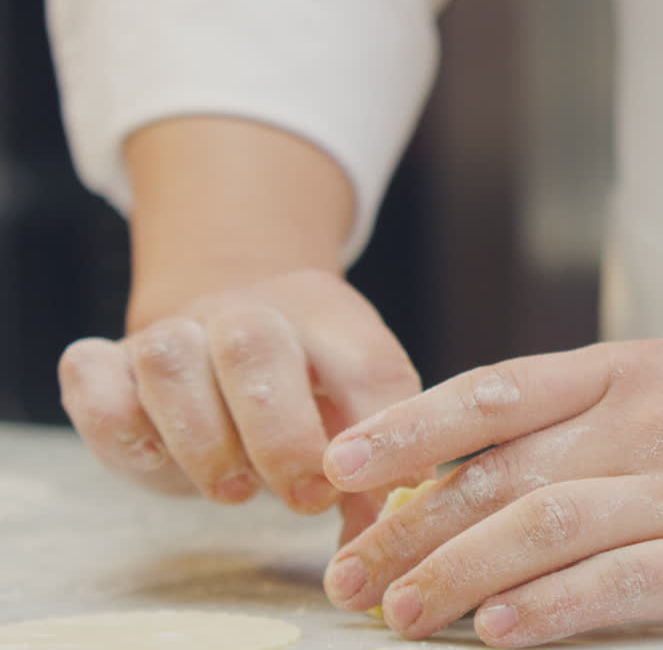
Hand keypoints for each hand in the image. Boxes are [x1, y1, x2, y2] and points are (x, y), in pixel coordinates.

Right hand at [58, 270, 422, 542]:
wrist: (229, 331)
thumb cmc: (307, 393)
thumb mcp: (353, 423)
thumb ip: (374, 479)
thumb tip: (388, 530)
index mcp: (330, 322)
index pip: (366, 363)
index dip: (375, 428)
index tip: (370, 483)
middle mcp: (249, 314)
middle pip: (254, 343)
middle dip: (282, 436)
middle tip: (305, 497)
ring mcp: (175, 332)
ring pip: (171, 359)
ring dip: (204, 439)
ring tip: (234, 489)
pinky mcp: (108, 362)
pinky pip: (91, 374)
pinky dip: (113, 420)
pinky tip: (152, 455)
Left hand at [320, 339, 662, 645]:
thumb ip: (593, 413)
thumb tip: (485, 464)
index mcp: (632, 369)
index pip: (492, 394)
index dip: (405, 432)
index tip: (342, 471)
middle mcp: (651, 421)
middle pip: (499, 473)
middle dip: (409, 528)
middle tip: (349, 577)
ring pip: (543, 530)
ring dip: (457, 575)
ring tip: (400, 617)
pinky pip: (620, 584)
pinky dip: (550, 612)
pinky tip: (499, 634)